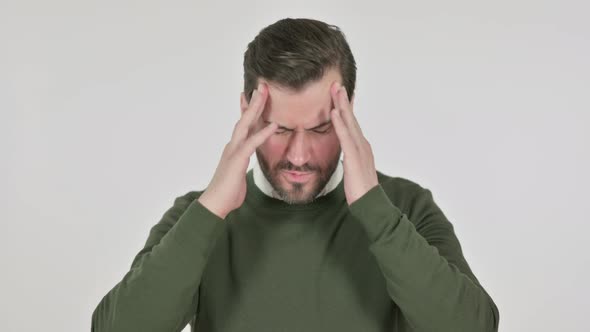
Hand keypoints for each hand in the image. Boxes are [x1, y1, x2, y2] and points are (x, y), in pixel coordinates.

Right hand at [198, 83, 276, 218]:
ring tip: (264, 94)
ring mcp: (233, 151)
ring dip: (255, 108)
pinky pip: (251, 144)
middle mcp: (233, 146)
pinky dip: (263, 133)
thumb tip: (247, 161)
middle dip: (254, 102)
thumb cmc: (228, 192)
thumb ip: (243, 164)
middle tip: (262, 86)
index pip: (243, 125)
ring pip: (245, 124)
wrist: (215, 204)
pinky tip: (273, 125)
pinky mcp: (237, 160)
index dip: (248, 109)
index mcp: (234, 149)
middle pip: (244, 118)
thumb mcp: (239, 174)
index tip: (254, 95)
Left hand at [329, 82, 378, 204]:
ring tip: (335, 90)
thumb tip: (343, 153)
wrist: (370, 204)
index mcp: (360, 146)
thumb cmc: (360, 189)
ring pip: (349, 123)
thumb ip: (348, 158)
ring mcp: (359, 150)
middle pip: (351, 118)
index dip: (346, 107)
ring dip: (342, 105)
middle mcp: (362, 144)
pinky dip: (340, 124)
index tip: (340, 93)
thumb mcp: (352, 169)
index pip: (351, 123)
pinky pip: (345, 138)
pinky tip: (335, 113)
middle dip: (344, 100)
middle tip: (337, 83)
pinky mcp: (354, 158)